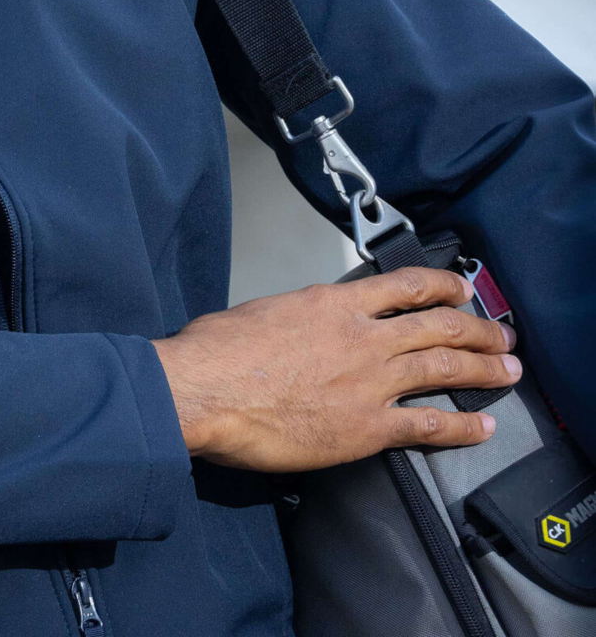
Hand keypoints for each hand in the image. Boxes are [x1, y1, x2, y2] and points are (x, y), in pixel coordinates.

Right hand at [152, 267, 519, 472]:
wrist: (207, 389)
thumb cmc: (220, 350)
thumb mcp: (266, 311)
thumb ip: (300, 317)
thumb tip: (305, 326)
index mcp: (334, 303)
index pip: (404, 286)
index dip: (442, 286)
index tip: (461, 289)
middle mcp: (363, 336)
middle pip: (438, 326)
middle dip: (478, 330)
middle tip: (502, 336)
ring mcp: (370, 382)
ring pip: (444, 369)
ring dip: (484, 370)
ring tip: (508, 372)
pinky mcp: (368, 428)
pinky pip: (429, 426)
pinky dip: (462, 426)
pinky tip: (483, 427)